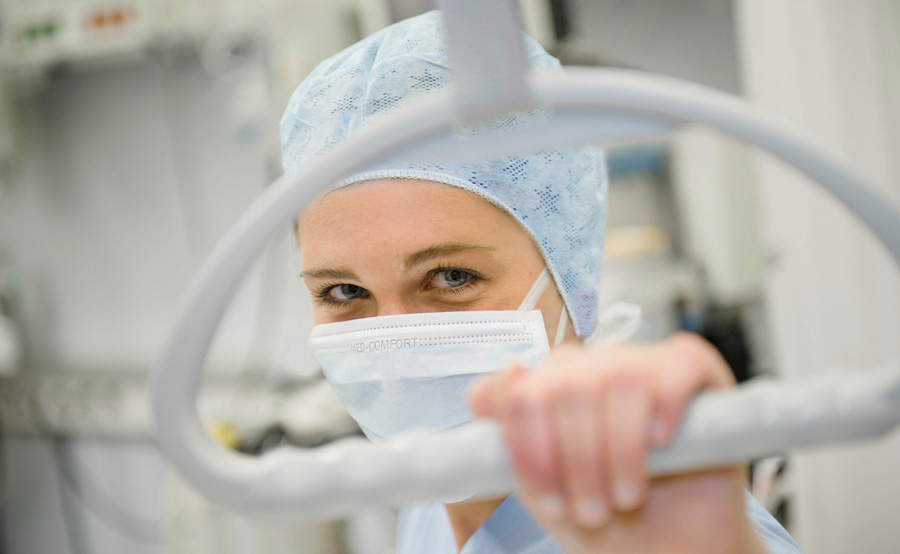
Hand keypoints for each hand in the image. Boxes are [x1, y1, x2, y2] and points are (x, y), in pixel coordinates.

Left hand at [468, 332, 767, 553]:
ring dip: (619, 450)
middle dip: (576, 460)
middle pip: (564, 385)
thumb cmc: (609, 514)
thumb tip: (491, 386)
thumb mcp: (545, 487)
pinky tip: (661, 442)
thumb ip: (509, 439)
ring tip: (627, 495)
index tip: (551, 500)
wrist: (671, 546)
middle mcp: (590, 368)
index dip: (530, 449)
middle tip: (593, 509)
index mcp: (549, 388)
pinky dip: (665, 406)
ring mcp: (641, 362)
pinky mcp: (692, 368)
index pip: (519, 391)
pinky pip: (675, 366)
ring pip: (617, 378)